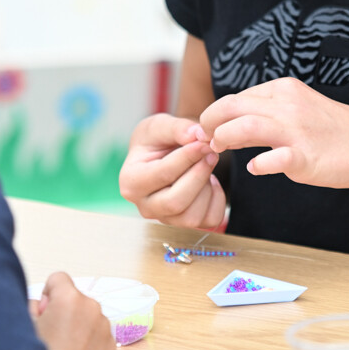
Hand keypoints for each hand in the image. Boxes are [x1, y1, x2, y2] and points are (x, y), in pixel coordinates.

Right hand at [31, 271, 116, 349]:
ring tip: (63, 348)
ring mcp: (104, 325)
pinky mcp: (111, 343)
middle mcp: (92, 307)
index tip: (43, 312)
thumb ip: (32, 306)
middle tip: (51, 333)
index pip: (58, 278)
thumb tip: (40, 305)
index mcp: (69, 298)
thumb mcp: (25, 326)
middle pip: (74, 298)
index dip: (47, 294)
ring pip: (87, 315)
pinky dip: (88, 339)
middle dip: (63, 310)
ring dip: (77, 324)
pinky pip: (97, 332)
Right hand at [118, 112, 225, 228]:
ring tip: (206, 166)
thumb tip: (197, 135)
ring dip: (207, 189)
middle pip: (175, 202)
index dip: (188, 157)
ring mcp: (165, 218)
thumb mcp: (159, 126)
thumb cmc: (156, 140)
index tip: (203, 142)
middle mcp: (145, 206)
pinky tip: (209, 182)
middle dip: (199, 176)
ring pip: (193, 217)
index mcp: (131, 181)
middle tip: (210, 153)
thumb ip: (176, 128)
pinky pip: (209, 220)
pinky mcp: (185, 223)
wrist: (161, 154)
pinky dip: (217, 200)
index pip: (164, 174)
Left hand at [199, 77, 348, 188]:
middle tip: (207, 142)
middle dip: (209, 124)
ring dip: (224, 139)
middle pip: (231, 106)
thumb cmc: (331, 129)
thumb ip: (267, 109)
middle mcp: (287, 105)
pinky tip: (256, 167)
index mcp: (282, 90)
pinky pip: (273, 159)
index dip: (214, 116)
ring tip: (221, 150)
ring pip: (245, 126)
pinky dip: (258, 164)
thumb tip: (230, 121)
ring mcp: (297, 131)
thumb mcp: (298, 105)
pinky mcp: (306, 157)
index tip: (209, 132)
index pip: (234, 98)